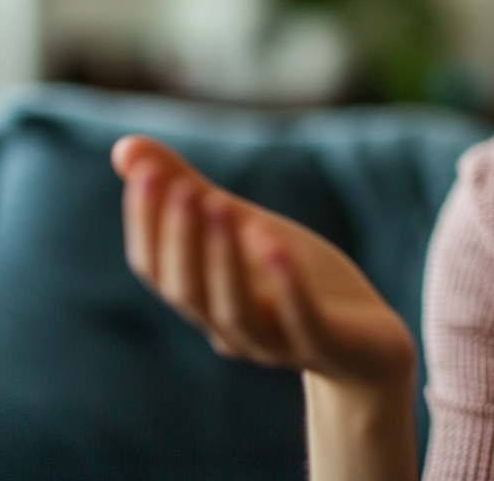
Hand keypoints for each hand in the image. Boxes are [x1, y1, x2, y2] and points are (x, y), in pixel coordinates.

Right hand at [111, 135, 415, 389]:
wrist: (369, 342)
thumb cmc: (296, 277)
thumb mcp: (245, 226)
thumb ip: (188, 191)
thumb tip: (124, 147)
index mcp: (205, 300)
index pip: (156, 269)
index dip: (146, 224)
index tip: (144, 172)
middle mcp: (229, 328)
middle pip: (187, 291)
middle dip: (179, 239)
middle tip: (182, 187)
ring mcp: (275, 343)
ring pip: (233, 311)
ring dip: (222, 259)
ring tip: (220, 206)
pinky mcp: (324, 345)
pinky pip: (299, 320)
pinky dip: (285, 285)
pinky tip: (275, 243)